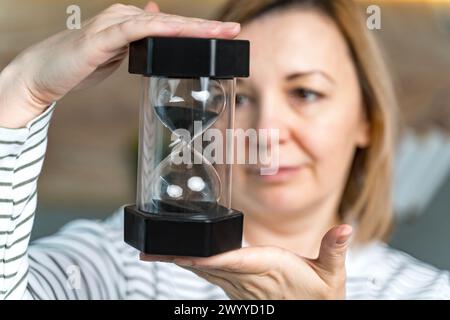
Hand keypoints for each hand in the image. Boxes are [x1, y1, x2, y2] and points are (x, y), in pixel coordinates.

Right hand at [0, 2, 239, 127]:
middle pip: (172, 22)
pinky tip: (180, 32)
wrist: (44, 73)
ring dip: (191, 28)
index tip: (226, 36)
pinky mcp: (102, 37)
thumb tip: (158, 25)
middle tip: (234, 30)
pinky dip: (159, 30)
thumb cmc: (81, 65)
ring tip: (218, 32)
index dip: (200, 31)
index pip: (172, 27)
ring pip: (159, 23)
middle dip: (205, 28)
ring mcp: (114, 25)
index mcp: (131, 24)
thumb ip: (139, 42)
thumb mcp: (118, 53)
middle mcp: (125, 18)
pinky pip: (135, 31)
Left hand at [141, 225, 352, 299]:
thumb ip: (335, 249)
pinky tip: (179, 256)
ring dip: (178, 260)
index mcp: (268, 269)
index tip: (185, 254)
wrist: (311, 314)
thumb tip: (345, 228)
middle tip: (146, 250)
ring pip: (204, 271)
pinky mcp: (238, 289)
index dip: (209, 259)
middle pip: (206, 266)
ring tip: (152, 251)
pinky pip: (209, 275)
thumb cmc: (319, 296)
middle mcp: (248, 279)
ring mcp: (240, 286)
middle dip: (177, 257)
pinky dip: (192, 264)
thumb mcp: (333, 275)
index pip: (233, 263)